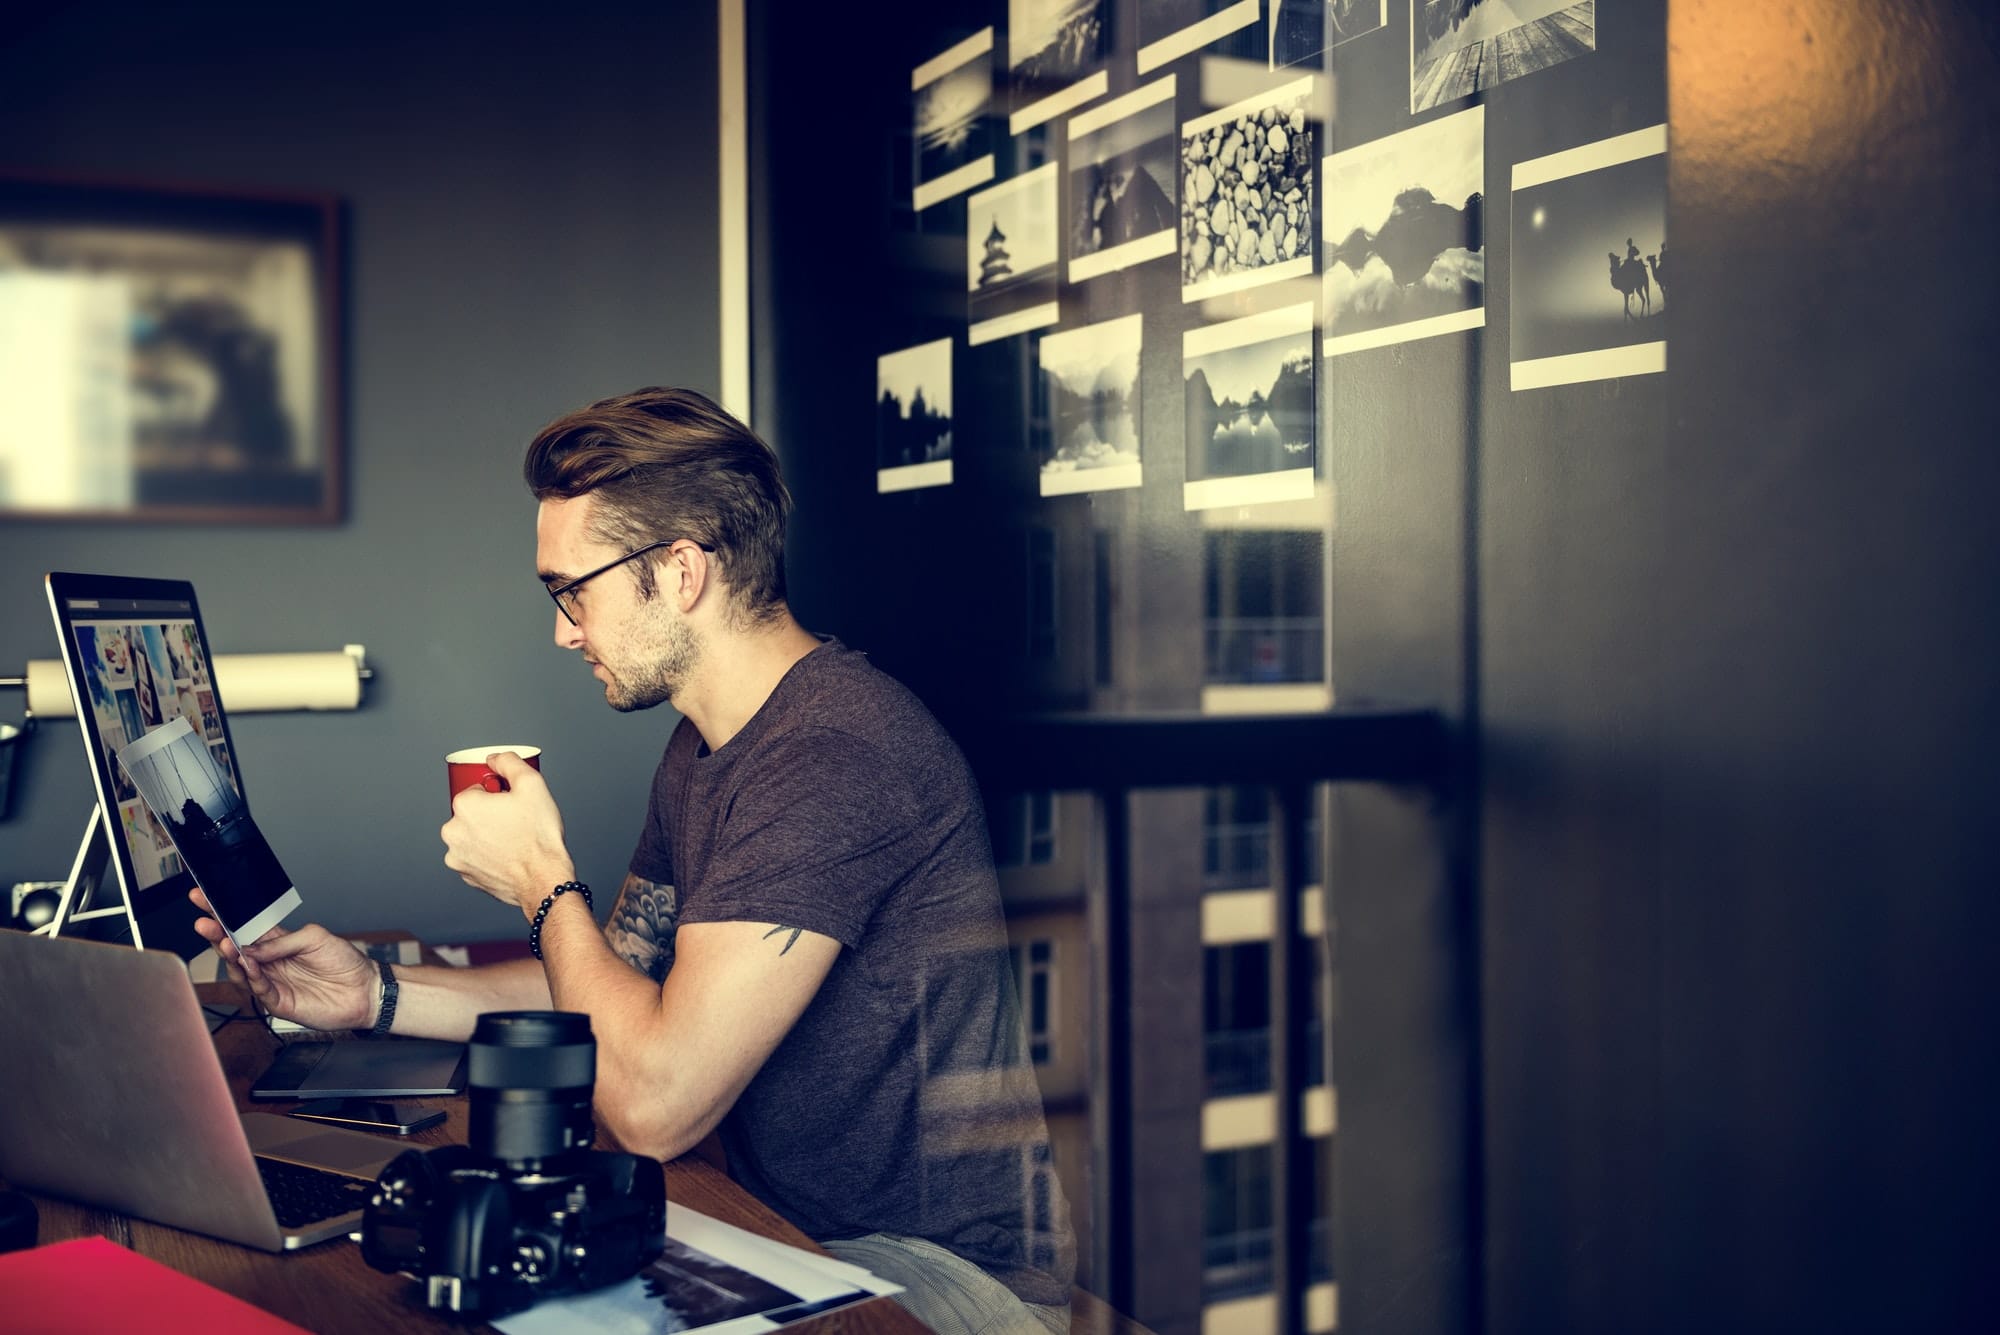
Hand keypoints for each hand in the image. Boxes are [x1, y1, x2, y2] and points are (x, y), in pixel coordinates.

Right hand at [189, 888, 377, 1029]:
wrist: (365, 990)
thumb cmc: (345, 962)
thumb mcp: (315, 938)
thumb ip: (283, 941)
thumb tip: (252, 947)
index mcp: (278, 943)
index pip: (244, 928)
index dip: (224, 916)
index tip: (204, 901)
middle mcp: (270, 962)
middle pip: (235, 949)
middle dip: (217, 935)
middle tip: (204, 923)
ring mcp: (272, 982)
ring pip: (241, 970)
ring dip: (231, 956)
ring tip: (226, 943)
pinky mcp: (279, 1002)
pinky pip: (259, 989)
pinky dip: (252, 976)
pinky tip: (249, 964)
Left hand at [441, 750, 574, 916]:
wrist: (543, 879)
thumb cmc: (538, 837)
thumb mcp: (532, 784)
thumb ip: (509, 762)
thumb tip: (495, 759)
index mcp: (465, 805)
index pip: (477, 789)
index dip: (498, 794)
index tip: (511, 804)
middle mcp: (453, 831)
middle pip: (471, 813)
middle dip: (490, 814)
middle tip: (515, 821)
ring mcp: (457, 856)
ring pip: (471, 835)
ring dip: (486, 835)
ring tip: (513, 841)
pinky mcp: (465, 875)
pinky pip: (474, 857)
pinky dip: (487, 855)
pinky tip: (507, 856)